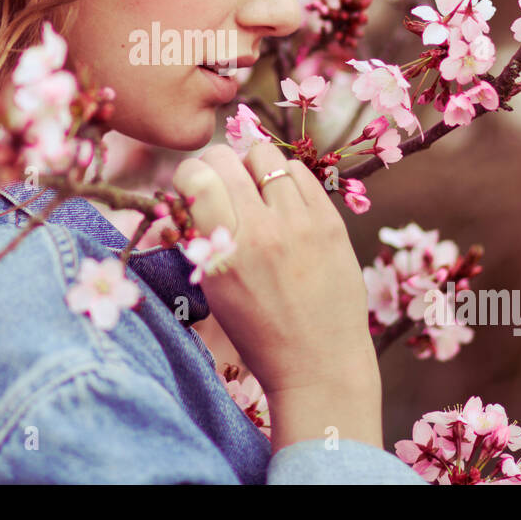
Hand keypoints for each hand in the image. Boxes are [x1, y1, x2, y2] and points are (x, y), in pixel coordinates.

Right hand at [171, 143, 378, 398]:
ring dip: (251, 167)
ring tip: (255, 191)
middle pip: (226, 158)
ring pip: (264, 155)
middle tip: (221, 183)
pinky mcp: (331, 222)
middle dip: (215, 165)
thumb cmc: (258, 332)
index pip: (196, 176)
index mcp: (224, 253)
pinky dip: (284, 178)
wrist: (320, 364)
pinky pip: (299, 172)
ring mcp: (301, 223)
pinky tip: (283, 200)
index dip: (189, 174)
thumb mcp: (215, 290)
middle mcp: (262, 231)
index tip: (193, 186)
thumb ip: (202, 238)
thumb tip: (192, 190)